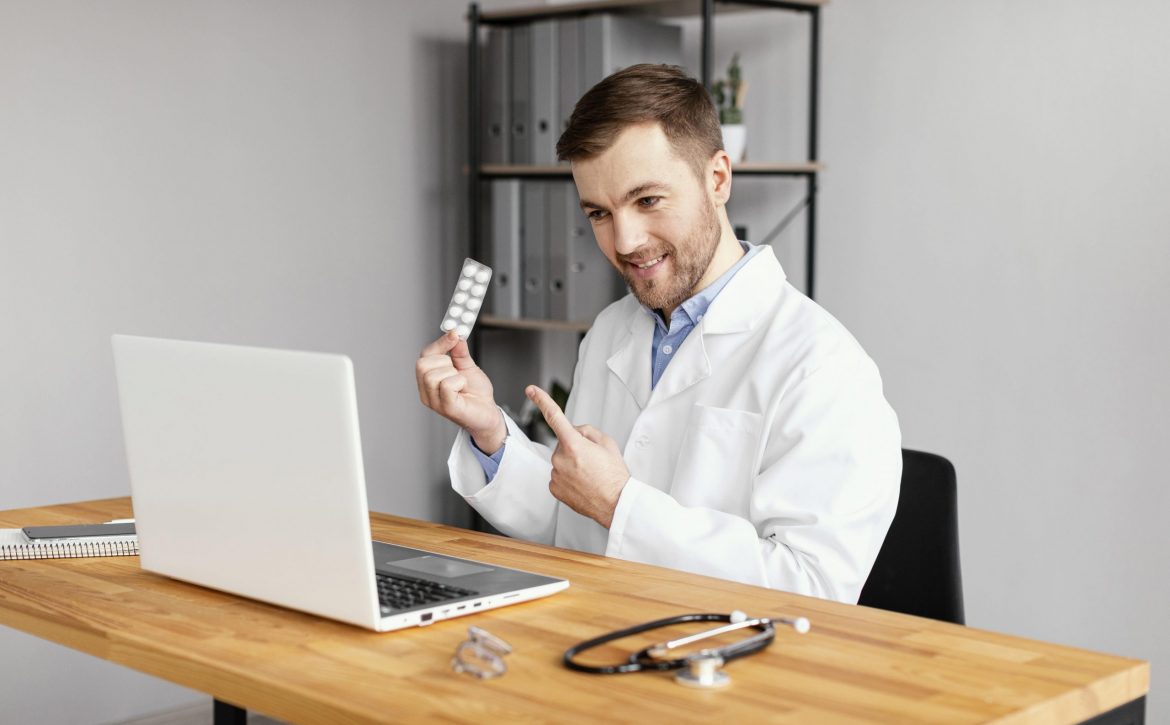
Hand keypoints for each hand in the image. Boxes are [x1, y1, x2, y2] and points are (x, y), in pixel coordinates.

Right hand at [416, 331, 505, 452]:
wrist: (488, 413)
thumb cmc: (476, 394)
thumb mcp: (467, 367)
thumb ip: (459, 352)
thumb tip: (454, 334)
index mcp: (429, 379)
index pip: (424, 356)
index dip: (439, 343)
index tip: (455, 334)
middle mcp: (427, 391)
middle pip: (422, 364)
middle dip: (444, 361)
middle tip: (457, 369)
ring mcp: (434, 401)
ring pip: (432, 375)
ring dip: (453, 374)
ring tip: (461, 383)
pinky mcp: (446, 408)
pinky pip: (446, 385)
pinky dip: (459, 382)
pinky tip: (463, 388)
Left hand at [526, 385, 628, 528]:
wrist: (616, 503)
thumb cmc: (614, 474)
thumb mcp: (607, 443)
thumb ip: (587, 431)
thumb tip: (575, 432)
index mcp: (574, 444)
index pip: (554, 416)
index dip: (542, 400)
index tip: (531, 390)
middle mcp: (560, 458)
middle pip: (562, 444)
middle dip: (574, 448)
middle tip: (592, 461)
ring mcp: (555, 474)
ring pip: (560, 461)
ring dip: (572, 464)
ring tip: (590, 475)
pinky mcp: (554, 488)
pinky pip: (558, 476)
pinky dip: (568, 478)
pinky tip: (582, 484)